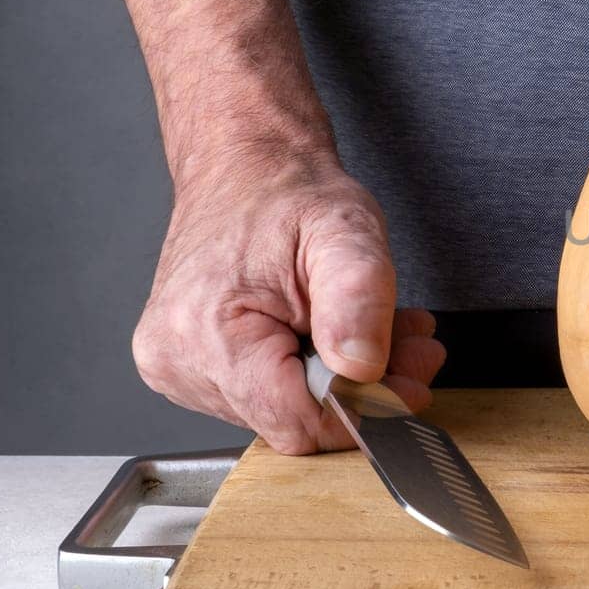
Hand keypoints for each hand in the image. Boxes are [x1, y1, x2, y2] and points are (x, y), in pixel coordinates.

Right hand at [132, 152, 445, 453]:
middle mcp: (177, 361)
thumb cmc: (289, 190)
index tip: (407, 376)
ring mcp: (177, 368)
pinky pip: (268, 394)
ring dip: (343, 379)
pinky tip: (337, 334)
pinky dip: (314, 371)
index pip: (297, 423)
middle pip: (295, 420)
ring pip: (286, 412)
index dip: (363, 408)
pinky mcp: (188, 367)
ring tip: (380, 328)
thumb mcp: (346, 233)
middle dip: (362, 389)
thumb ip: (358, 302)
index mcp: (206, 334)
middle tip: (411, 343)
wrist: (245, 165)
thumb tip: (362, 371)